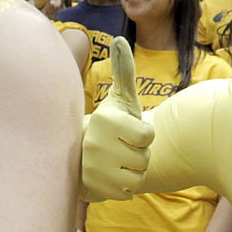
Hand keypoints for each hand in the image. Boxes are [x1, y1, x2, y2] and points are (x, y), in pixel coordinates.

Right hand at [80, 37, 153, 200]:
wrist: (83, 153)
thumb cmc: (111, 123)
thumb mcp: (120, 99)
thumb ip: (124, 71)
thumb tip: (120, 39)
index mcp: (106, 120)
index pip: (148, 135)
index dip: (145, 135)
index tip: (130, 130)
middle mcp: (96, 145)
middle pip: (145, 158)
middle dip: (140, 154)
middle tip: (123, 147)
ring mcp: (92, 169)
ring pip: (137, 177)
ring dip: (134, 171)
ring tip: (119, 160)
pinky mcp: (92, 190)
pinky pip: (127, 193)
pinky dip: (125, 187)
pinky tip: (112, 175)